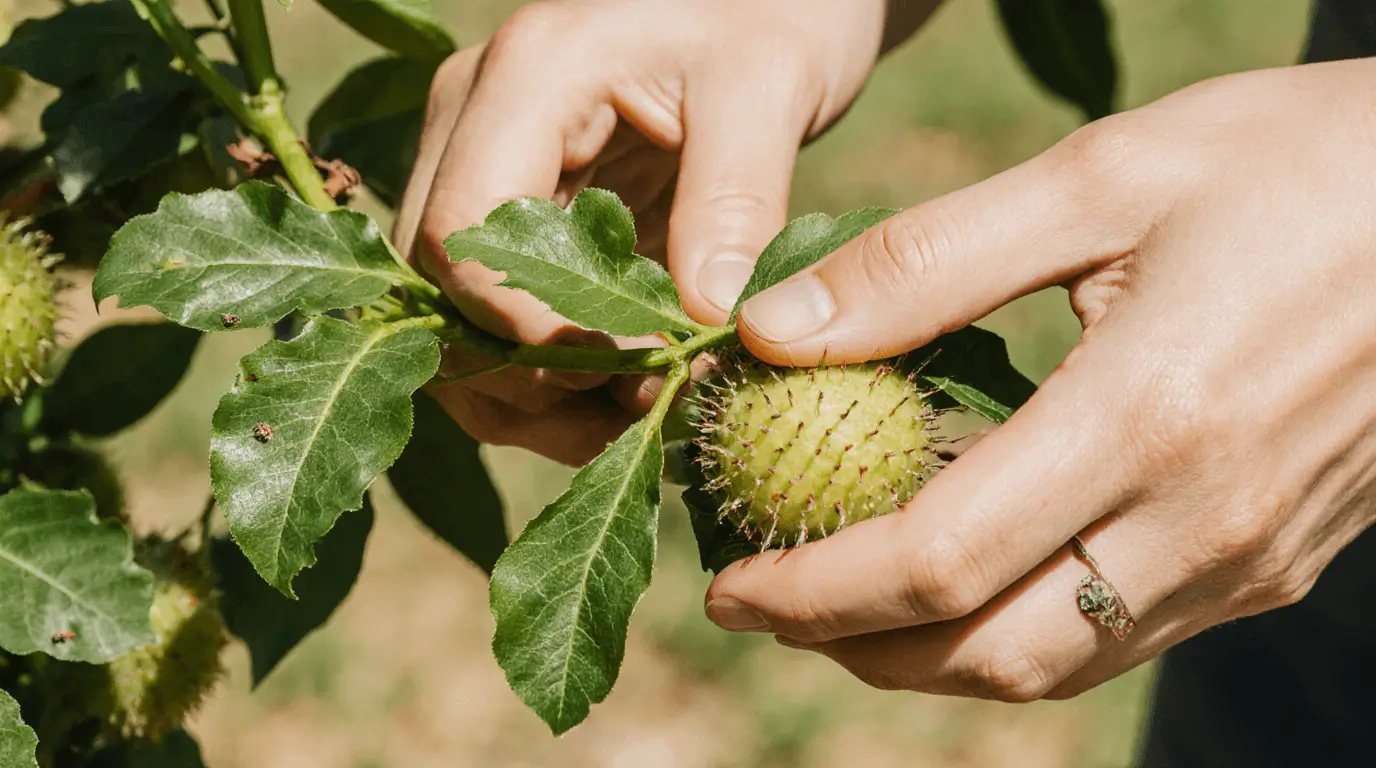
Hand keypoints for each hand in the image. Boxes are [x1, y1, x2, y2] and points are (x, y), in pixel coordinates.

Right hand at [395, 0, 936, 464]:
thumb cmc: (771, 13)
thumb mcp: (770, 88)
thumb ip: (734, 201)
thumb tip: (706, 325)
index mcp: (526, 77)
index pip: (461, 233)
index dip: (528, 333)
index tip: (637, 373)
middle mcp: (474, 120)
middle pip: (437, 291)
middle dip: (524, 379)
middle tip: (637, 413)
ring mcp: (484, 165)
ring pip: (452, 319)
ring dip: (528, 396)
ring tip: (633, 421)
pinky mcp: (516, 210)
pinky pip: (495, 316)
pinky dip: (548, 377)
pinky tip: (622, 400)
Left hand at [703, 59, 1375, 701]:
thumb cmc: (1284, 163)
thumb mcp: (1097, 177)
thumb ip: (922, 266)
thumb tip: (773, 333)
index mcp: (1148, 417)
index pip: (937, 561)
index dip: (814, 591)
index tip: (731, 584)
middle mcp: (1203, 520)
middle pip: (989, 653)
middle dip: (852, 648)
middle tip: (764, 599)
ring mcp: (1247, 559)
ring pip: (1054, 665)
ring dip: (928, 655)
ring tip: (841, 598)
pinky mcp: (1273, 563)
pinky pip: (1118, 635)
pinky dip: (1015, 630)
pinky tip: (963, 577)